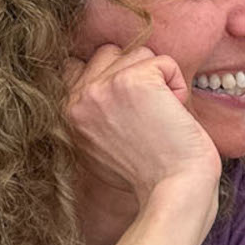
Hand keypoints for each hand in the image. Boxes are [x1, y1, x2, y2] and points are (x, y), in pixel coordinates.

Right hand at [64, 44, 221, 205]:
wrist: (173, 190)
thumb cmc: (148, 174)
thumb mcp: (100, 145)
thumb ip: (91, 112)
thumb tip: (103, 80)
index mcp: (65, 113)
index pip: (77, 65)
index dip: (110, 78)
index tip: (129, 104)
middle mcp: (78, 98)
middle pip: (110, 53)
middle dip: (136, 74)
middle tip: (148, 115)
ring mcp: (103, 87)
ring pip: (140, 53)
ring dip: (160, 82)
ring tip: (161, 118)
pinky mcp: (134, 80)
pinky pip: (165, 62)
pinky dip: (178, 87)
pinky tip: (173, 116)